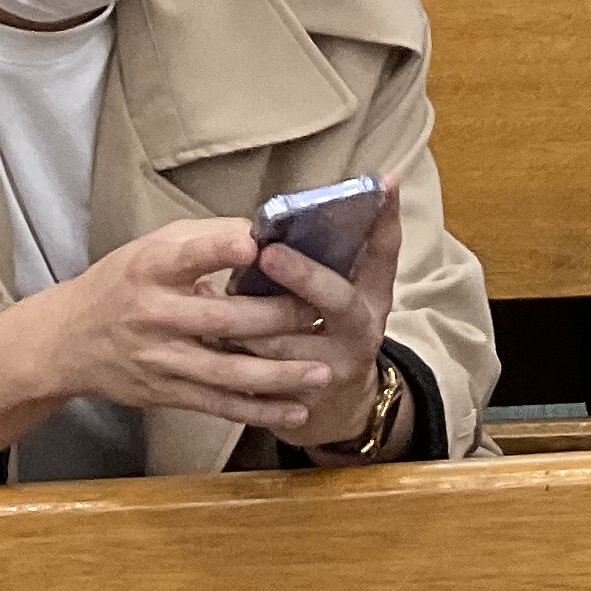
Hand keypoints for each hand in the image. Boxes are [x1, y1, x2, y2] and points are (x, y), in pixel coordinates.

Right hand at [26, 213, 350, 439]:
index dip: (220, 250)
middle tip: (323, 310)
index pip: (187, 256)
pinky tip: (295, 411)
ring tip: (322, 370)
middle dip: (278, 317)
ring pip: (227, 371)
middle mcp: (155, 315)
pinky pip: (218, 405)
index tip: (256, 245)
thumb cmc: (123, 281)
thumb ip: (210, 236)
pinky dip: (258, 410)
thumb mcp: (155, 246)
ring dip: (279, 374)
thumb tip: (270, 231)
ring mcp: (161, 359)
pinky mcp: (166, 392)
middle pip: (223, 319)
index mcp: (152, 269)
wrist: (66, 340)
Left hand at [232, 177, 408, 454]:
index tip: (379, 185)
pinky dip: (231, 358)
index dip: (384, 218)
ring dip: (250, 320)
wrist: (336, 405)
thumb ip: (334, 254)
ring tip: (211, 298)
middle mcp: (361, 330)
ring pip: (287, 343)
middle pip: (337, 299)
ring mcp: (334, 369)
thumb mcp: (346, 291)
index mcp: (373, 295)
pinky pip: (260, 380)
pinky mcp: (303, 401)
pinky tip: (205, 339)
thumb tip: (319, 202)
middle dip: (303, 275)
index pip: (385, 250)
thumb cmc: (332, 328)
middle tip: (269, 253)